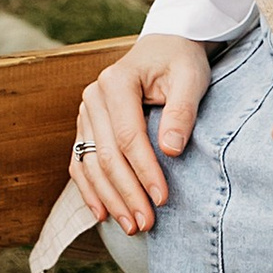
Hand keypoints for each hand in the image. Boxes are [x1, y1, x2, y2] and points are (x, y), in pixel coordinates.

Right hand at [69, 33, 209, 235]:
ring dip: (109, 198)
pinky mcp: (87, 126)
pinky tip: (102, 214)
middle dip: (127, 193)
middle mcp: (94, 97)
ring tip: (130, 226)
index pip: (128, 136)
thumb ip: (182, 111)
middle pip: (107, 155)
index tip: (162, 199)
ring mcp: (87, 112)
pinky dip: (90, 190)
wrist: (165, 47)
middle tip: (146, 224)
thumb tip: (172, 150)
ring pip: (91, 164)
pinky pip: (81, 162)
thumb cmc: (180, 62)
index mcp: (117, 81)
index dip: (144, 171)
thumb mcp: (191, 78)